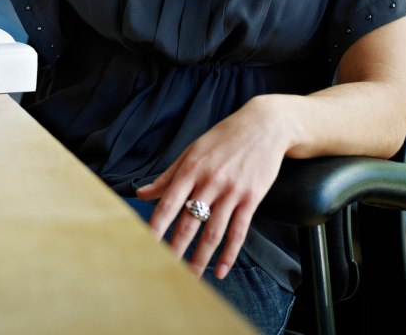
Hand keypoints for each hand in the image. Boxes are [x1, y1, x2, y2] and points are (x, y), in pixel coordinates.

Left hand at [134, 96, 292, 279]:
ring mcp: (232, 192)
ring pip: (213, 232)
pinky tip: (220, 270)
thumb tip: (141, 193)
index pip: (168, 203)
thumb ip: (168, 176)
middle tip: (164, 269)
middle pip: (189, 222)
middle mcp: (210, 182)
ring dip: (200, 257)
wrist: (264, 127)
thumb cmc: (223, 138)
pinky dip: (229, 253)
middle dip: (175, 248)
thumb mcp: (192, 151)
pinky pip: (238, 232)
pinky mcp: (251, 199)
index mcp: (191, 169)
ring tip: (190, 277)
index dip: (156, 226)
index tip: (145, 244)